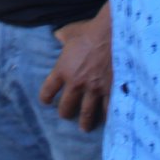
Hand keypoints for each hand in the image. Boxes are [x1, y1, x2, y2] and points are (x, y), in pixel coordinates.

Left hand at [40, 10, 110, 130]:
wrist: (113, 34)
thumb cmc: (90, 31)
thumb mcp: (71, 31)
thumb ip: (62, 36)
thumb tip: (57, 36)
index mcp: (63, 70)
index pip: (48, 90)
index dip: (46, 98)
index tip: (46, 102)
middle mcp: (76, 83)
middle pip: (66, 105)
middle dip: (65, 113)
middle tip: (66, 116)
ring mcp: (94, 89)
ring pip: (86, 112)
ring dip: (84, 122)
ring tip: (84, 128)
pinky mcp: (110, 90)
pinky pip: (107, 109)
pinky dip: (106, 116)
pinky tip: (105, 121)